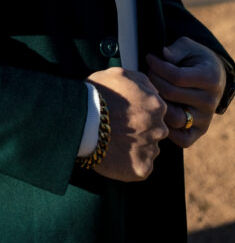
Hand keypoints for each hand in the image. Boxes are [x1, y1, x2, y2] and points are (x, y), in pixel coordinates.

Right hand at [88, 67, 167, 181]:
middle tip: (118, 127)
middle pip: (155, 131)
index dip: (138, 111)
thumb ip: (143, 81)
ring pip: (148, 149)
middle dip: (140, 130)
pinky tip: (115, 154)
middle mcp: (160, 129)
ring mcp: (152, 150)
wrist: (81, 120)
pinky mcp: (142, 169)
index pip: (156, 111)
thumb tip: (155, 90)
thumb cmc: (98, 93)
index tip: (123, 113)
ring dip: (136, 146)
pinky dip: (130, 163)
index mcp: (157, 105)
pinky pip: (141, 167)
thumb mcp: (120, 73)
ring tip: (114, 141)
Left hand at [146, 37, 226, 147]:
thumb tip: (163, 55)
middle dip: (153, 80)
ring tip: (150, 91)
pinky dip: (167, 129)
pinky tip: (158, 111)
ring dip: (156, 103)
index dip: (158, 66)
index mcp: (210, 78)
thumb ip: (177, 49)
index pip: (176, 76)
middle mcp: (210, 101)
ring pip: (174, 118)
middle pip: (171, 94)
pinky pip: (182, 139)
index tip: (149, 58)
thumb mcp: (189, 47)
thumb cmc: (195, 60)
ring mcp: (205, 119)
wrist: (213, 77)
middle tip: (146, 72)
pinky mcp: (200, 131)